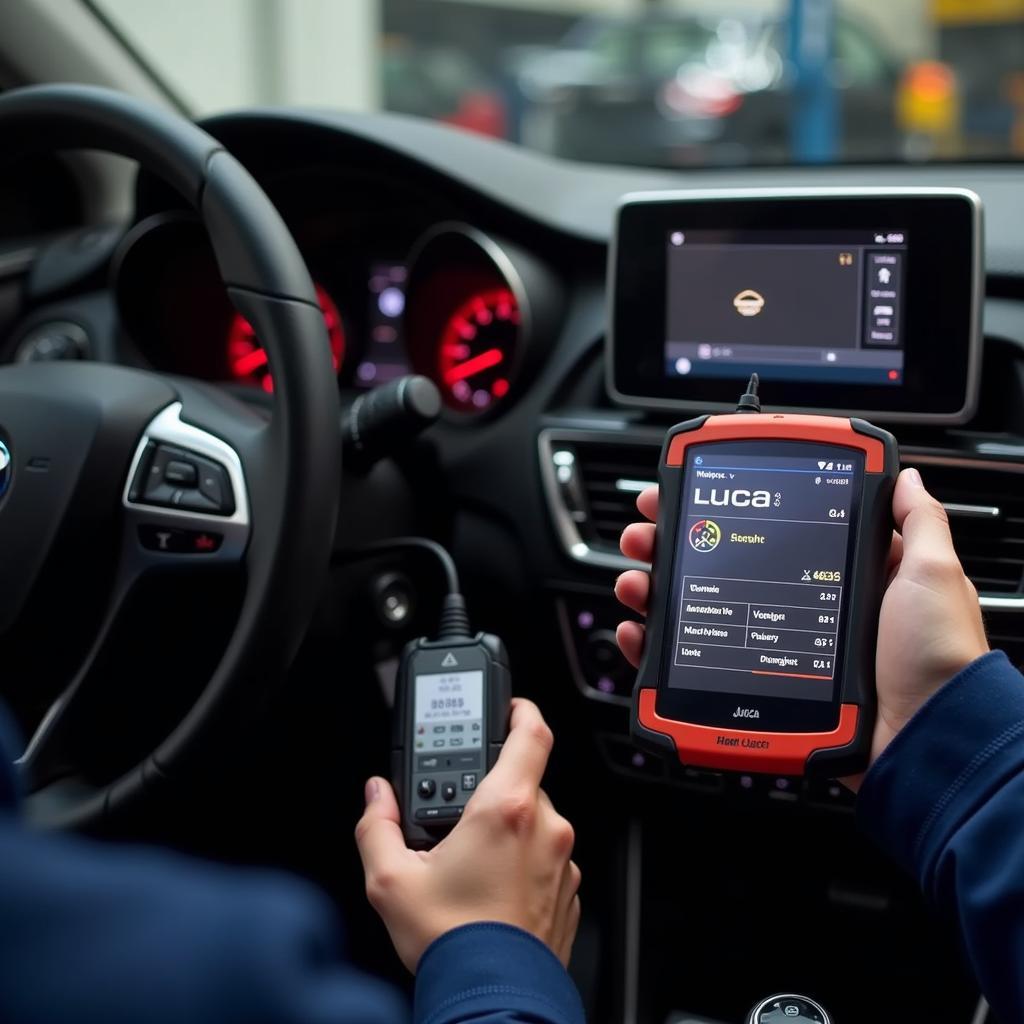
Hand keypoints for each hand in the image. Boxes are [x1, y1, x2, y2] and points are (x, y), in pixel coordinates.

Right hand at [355, 698, 580, 971]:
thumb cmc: (451, 943)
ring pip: (536, 822)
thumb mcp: (390, 880)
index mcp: (506, 809)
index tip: (510, 706)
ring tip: (471, 862)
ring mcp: (562, 861)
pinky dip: (523, 862)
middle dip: (492, 791)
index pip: (532, 732)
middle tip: (460, 815)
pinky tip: (492, 889)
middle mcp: (544, 828)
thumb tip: (376, 797)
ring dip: (508, 829)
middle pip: (524, 781)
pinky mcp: (569, 892)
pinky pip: (547, 859)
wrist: (494, 1002)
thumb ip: (378, 825)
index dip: (522, 710)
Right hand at [613, 469, 987, 785]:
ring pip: (695, 614)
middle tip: (645, 536)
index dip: (720, 510)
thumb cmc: (932, 658)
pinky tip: (640, 633)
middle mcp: (794, 610)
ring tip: (637, 582)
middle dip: (670, 546)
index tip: (686, 495)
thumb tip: (904, 478)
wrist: (924, 740)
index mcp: (832, 577)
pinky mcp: (752, 690)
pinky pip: (689, 667)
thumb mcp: (931, 573)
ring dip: (653, 591)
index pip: (763, 532)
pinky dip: (653, 650)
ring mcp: (768, 651)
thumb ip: (918, 523)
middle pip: (716, 569)